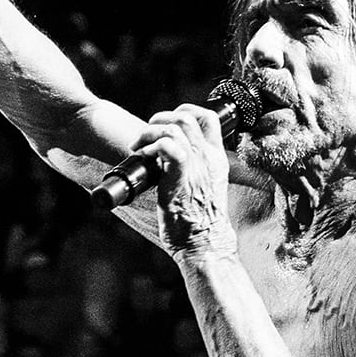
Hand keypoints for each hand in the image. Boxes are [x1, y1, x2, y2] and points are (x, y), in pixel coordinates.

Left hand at [132, 107, 232, 254]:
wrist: (206, 245)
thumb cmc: (200, 223)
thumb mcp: (206, 188)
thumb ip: (194, 170)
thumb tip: (168, 160)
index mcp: (216, 159)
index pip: (208, 118)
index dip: (184, 111)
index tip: (166, 123)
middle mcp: (209, 159)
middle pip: (186, 116)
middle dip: (160, 118)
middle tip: (146, 135)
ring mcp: (197, 168)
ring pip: (175, 127)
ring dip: (150, 131)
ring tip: (139, 146)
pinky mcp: (181, 179)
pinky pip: (169, 148)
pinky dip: (152, 145)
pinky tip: (144, 156)